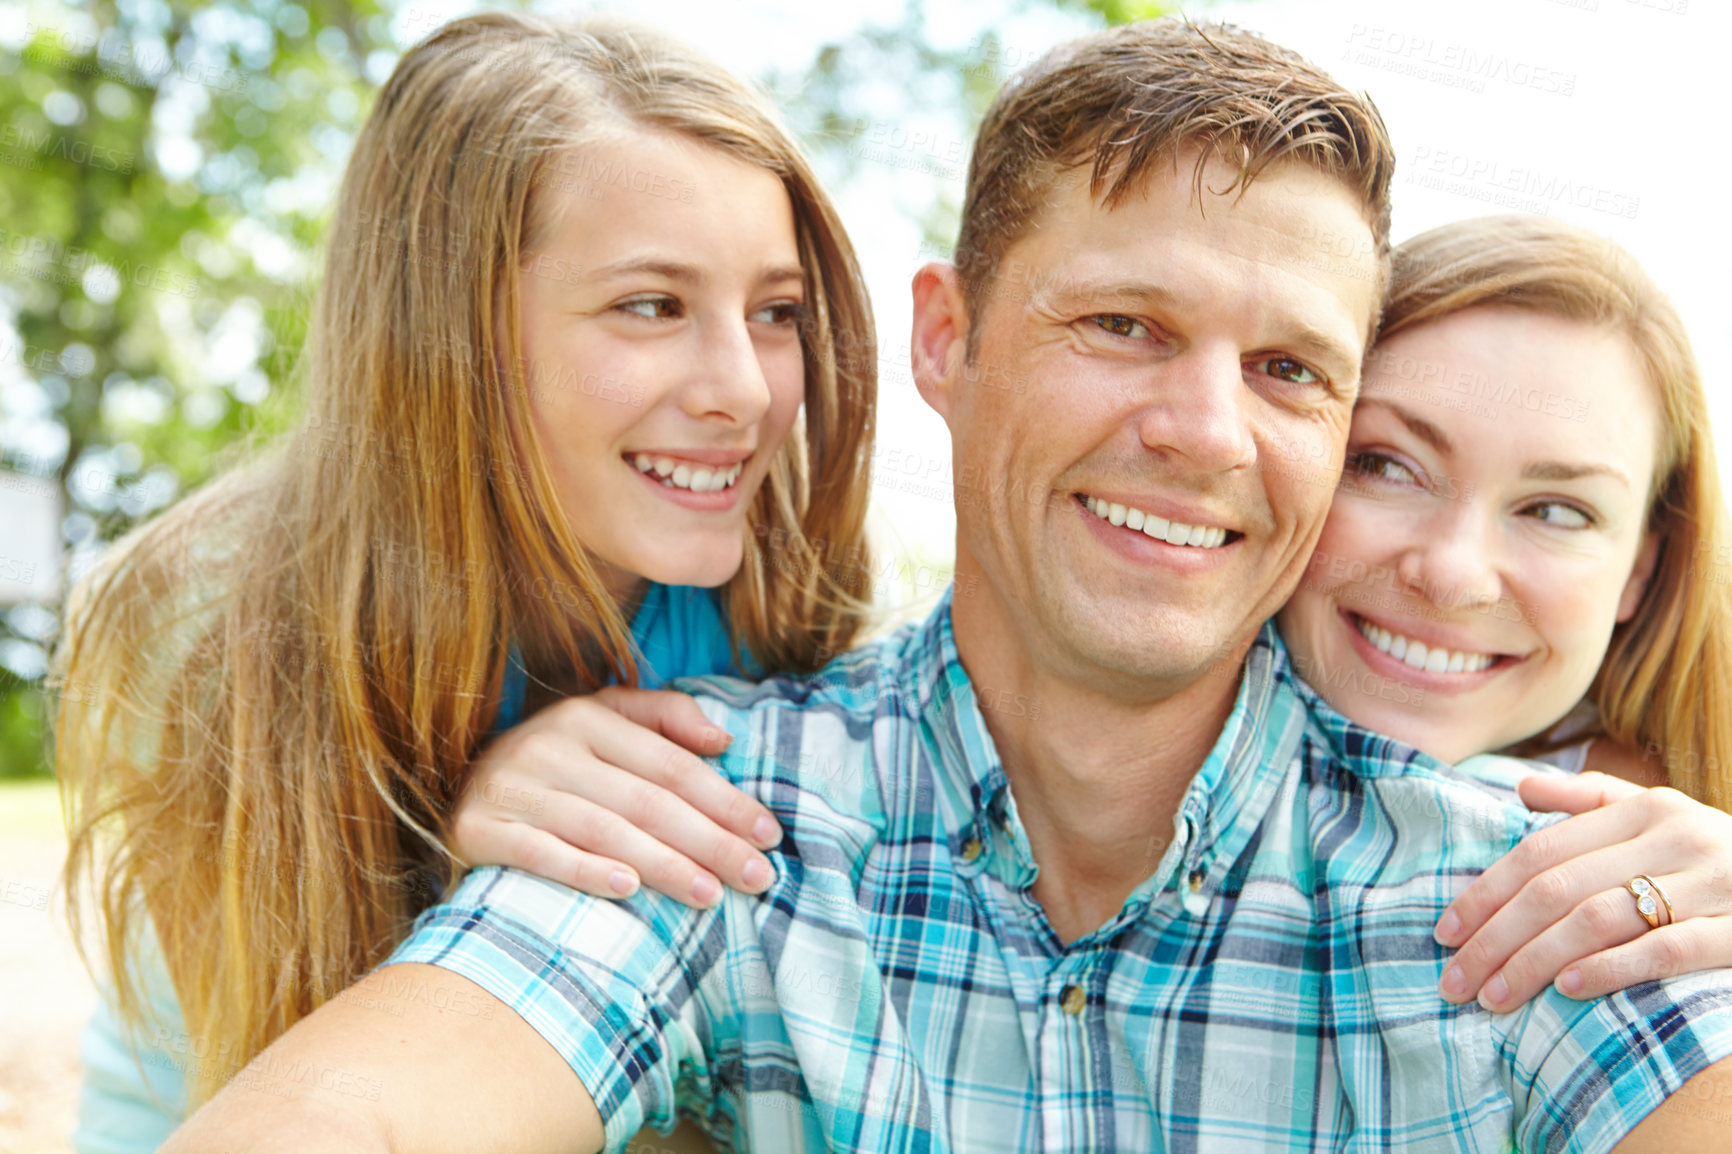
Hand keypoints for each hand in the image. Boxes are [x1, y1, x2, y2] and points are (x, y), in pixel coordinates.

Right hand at [450, 687, 781, 907]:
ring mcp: (513, 787)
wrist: (455, 788)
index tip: (769, 835)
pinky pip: (540, 853)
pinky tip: (627, 889)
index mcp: (589, 715)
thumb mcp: (604, 722)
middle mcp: (551, 745)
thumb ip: (666, 717)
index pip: (672, 764)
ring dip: (663, 864)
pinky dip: (584, 872)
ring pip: (604, 829)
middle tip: (756, 877)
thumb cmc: (556, 764)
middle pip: (646, 800)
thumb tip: (723, 737)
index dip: (725, 799)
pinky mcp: (479, 828)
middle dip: (709, 841)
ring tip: (709, 895)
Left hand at [1434, 771, 1731, 1009]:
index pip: (1540, 851)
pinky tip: (1570, 988)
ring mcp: (1713, 881)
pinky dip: (1614, 968)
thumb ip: (1593, 803)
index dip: (1486, 892)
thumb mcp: (1663, 818)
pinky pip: (1668, 948)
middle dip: (1497, 937)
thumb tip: (1520, 789)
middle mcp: (1674, 836)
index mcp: (1644, 807)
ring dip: (1536, 960)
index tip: (1444, 932)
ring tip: (1495, 995)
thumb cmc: (1720, 857)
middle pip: (1557, 888)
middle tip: (1455, 980)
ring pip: (1599, 919)